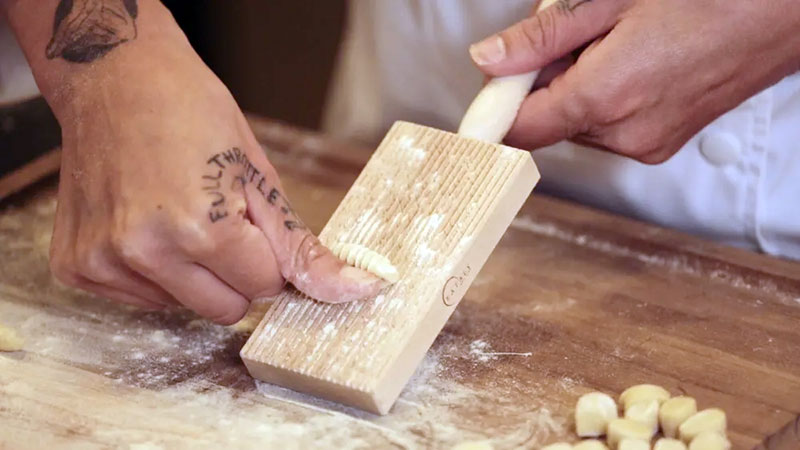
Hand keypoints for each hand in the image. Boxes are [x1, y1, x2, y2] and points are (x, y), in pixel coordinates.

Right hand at [48, 56, 382, 323]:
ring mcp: (105, 262)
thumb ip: (302, 248)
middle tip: (217, 220)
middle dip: (234, 274)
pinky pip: (139, 298)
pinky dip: (151, 272)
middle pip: (224, 310)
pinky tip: (143, 223)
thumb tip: (357, 291)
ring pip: (180, 307)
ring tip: (176, 213)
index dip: (266, 255)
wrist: (117, 78)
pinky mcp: (77, 267)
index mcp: (201, 230)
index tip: (251, 221)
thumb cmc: (192, 112)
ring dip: (190, 274)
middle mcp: (146, 253)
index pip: (263, 287)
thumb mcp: (259, 176)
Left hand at [469, 0, 799, 162]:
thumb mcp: (609, 0)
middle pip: (548, 122)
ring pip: (578, 123)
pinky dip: (603, 98)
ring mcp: (646, 144)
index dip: (496, 107)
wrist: (782, 12)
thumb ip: (541, 37)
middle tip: (571, 36)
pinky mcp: (661, 144)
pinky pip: (609, 127)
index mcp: (604, 98)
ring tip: (612, 43)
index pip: (519, 128)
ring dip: (575, 87)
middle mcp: (623, 135)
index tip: (489, 88)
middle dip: (543, 82)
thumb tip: (489, 61)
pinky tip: (630, 61)